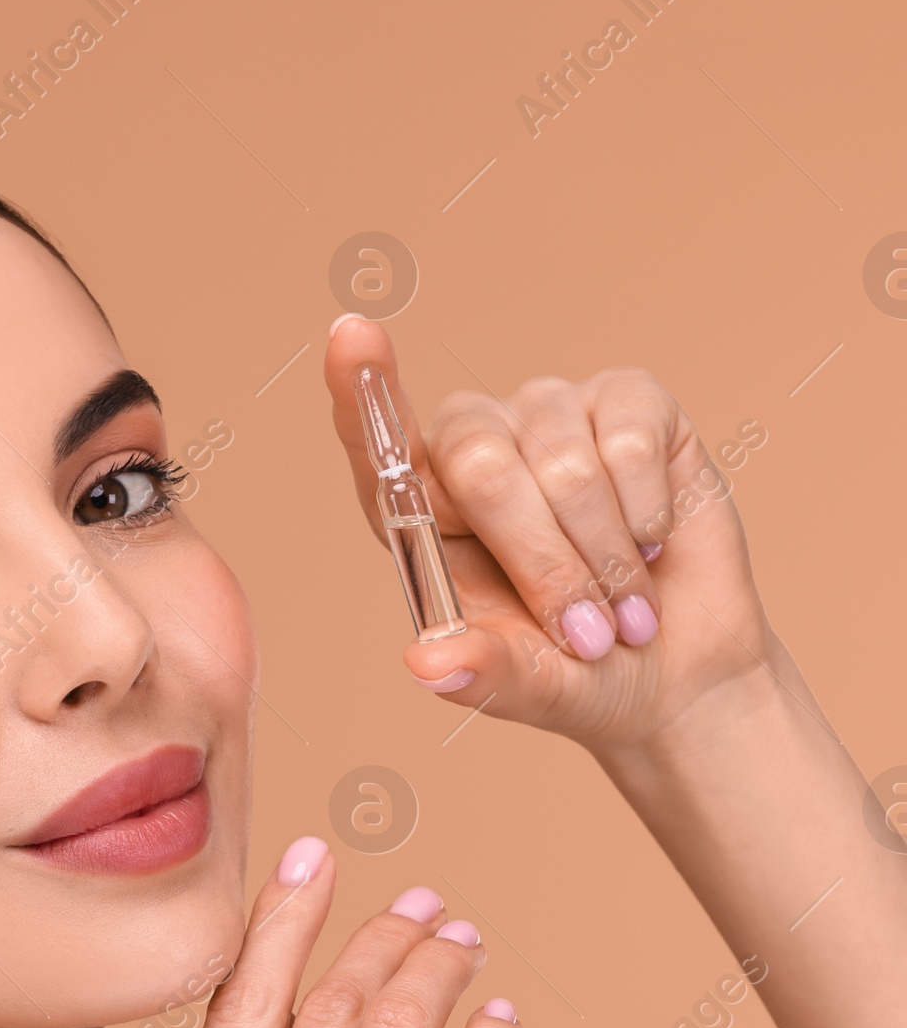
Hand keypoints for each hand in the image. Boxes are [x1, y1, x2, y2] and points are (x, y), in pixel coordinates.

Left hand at [326, 315, 777, 751]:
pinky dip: (647, 515)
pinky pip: (628, 444)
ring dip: (605, 557)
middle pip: (479, 465)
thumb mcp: (527, 689)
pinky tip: (653, 538)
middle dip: (542, 565)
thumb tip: (426, 661)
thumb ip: (480, 673)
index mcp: (423, 515)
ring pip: (563, 466)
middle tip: (585, 633)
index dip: (361, 389)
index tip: (350, 338)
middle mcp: (476, 447)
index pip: (377, 443)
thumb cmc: (579, 674)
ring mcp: (549, 414)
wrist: (677, 669)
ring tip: (625, 603)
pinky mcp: (628, 400)